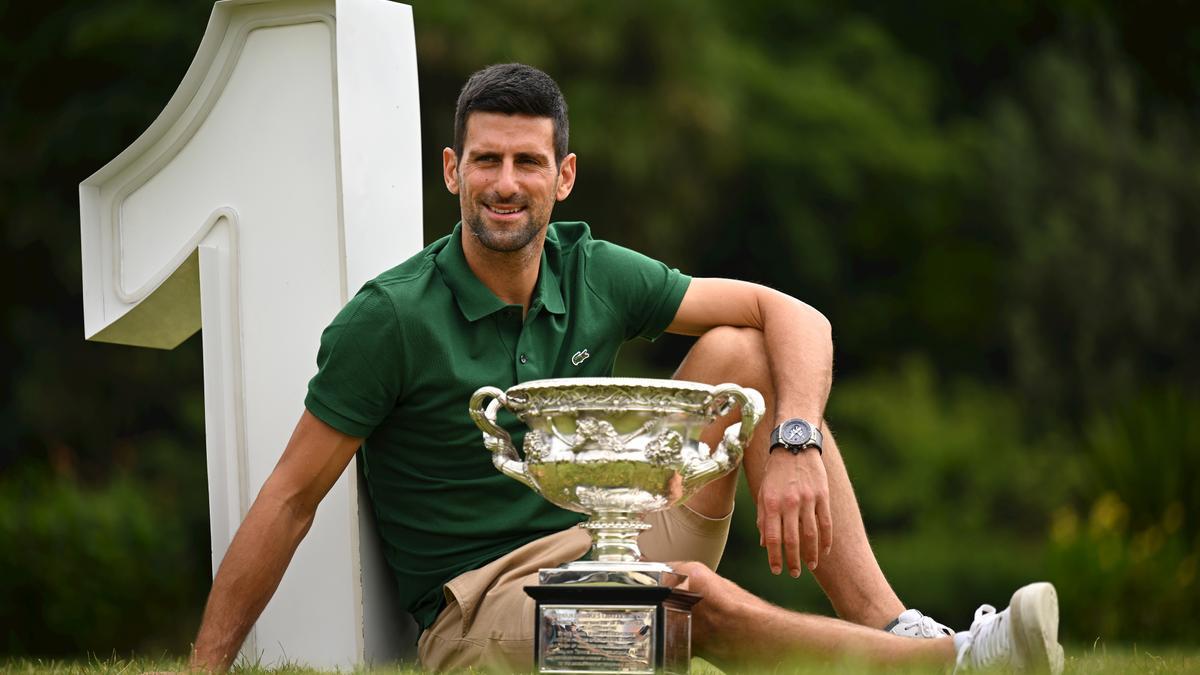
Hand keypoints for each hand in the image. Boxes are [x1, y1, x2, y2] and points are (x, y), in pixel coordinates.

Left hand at [755, 449, 831, 576]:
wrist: (794, 445)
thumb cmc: (775, 471)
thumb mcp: (763, 492)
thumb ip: (763, 518)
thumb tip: (765, 544)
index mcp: (771, 503)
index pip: (772, 537)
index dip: (774, 557)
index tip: (776, 570)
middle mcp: (788, 502)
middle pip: (791, 540)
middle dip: (793, 561)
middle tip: (794, 573)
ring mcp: (807, 499)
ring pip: (810, 534)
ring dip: (811, 554)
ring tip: (810, 566)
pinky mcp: (822, 495)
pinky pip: (826, 522)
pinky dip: (826, 539)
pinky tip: (825, 550)